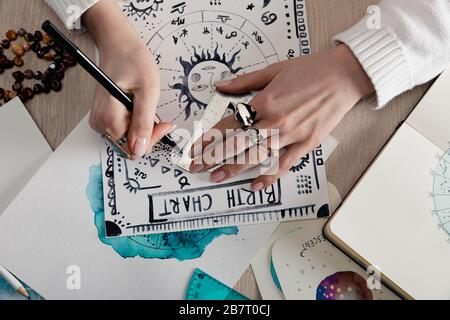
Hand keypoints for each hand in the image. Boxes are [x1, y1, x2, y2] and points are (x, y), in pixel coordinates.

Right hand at [83, 0, 172, 158]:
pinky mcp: (104, 117)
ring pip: (127, 139)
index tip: (163, 123)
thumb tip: (139, 148)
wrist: (119, 45)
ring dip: (142, 127)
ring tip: (145, 105)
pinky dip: (135, 122)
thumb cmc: (132, 61)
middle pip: (130, 146)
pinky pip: (123, 129)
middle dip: (148, 133)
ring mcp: (100, 120)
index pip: (133, 148)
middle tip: (157, 114)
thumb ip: (143, 122)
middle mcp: (99, 122)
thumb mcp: (147, 92)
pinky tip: (138, 107)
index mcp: (108, 117)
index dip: (151, 138)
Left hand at [189, 44, 374, 190]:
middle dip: (214, 157)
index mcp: (264, 102)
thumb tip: (221, 87)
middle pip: (237, 143)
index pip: (229, 124)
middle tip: (197, 167)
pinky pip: (284, 164)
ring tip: (217, 178)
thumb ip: (245, 82)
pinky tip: (256, 185)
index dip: (209, 137)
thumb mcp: (273, 70)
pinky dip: (270, 176)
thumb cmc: (310, 70)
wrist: (343, 76)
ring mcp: (290, 135)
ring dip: (234, 168)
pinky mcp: (306, 144)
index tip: (195, 147)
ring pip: (256, 156)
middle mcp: (274, 121)